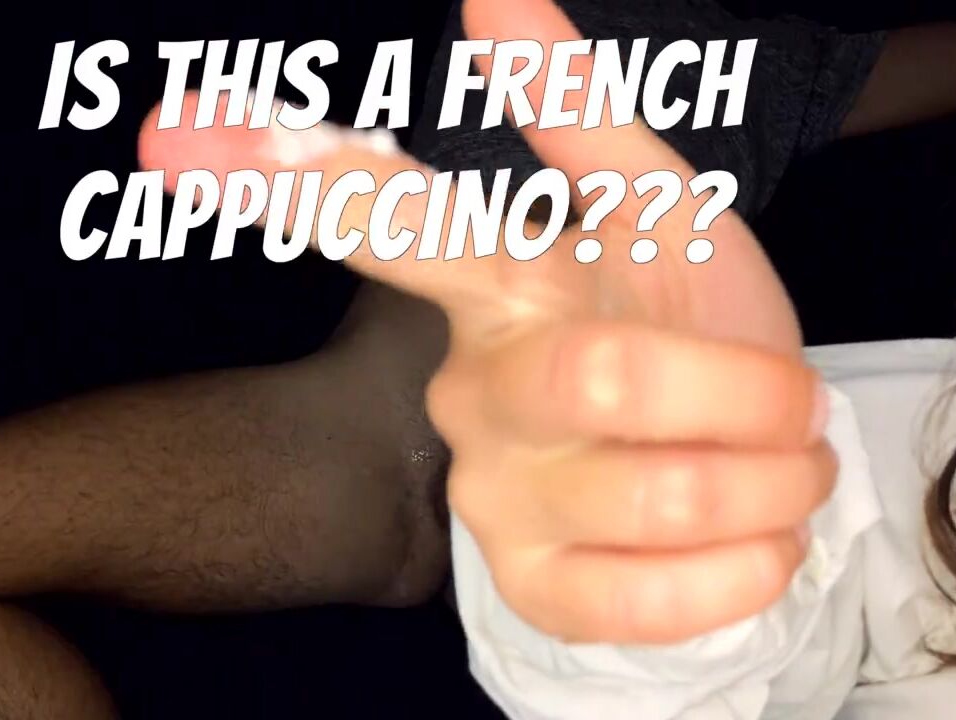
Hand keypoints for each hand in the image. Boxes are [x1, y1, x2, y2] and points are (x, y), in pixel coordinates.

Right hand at [138, 0, 833, 643]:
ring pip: (658, 492)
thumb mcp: (661, 211)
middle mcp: (473, 389)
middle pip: (593, 374)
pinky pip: (651, 596)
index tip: (171, 139)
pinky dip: (744, 564)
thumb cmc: (690, 323)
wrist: (742, 461)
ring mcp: (494, 497)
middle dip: (736, 386)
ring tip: (772, 462)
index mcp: (501, 285)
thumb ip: (578, 108)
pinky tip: (748, 540)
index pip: (391, 224)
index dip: (291, 173)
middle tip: (784, 397)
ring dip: (765, 476)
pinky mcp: (535, 589)